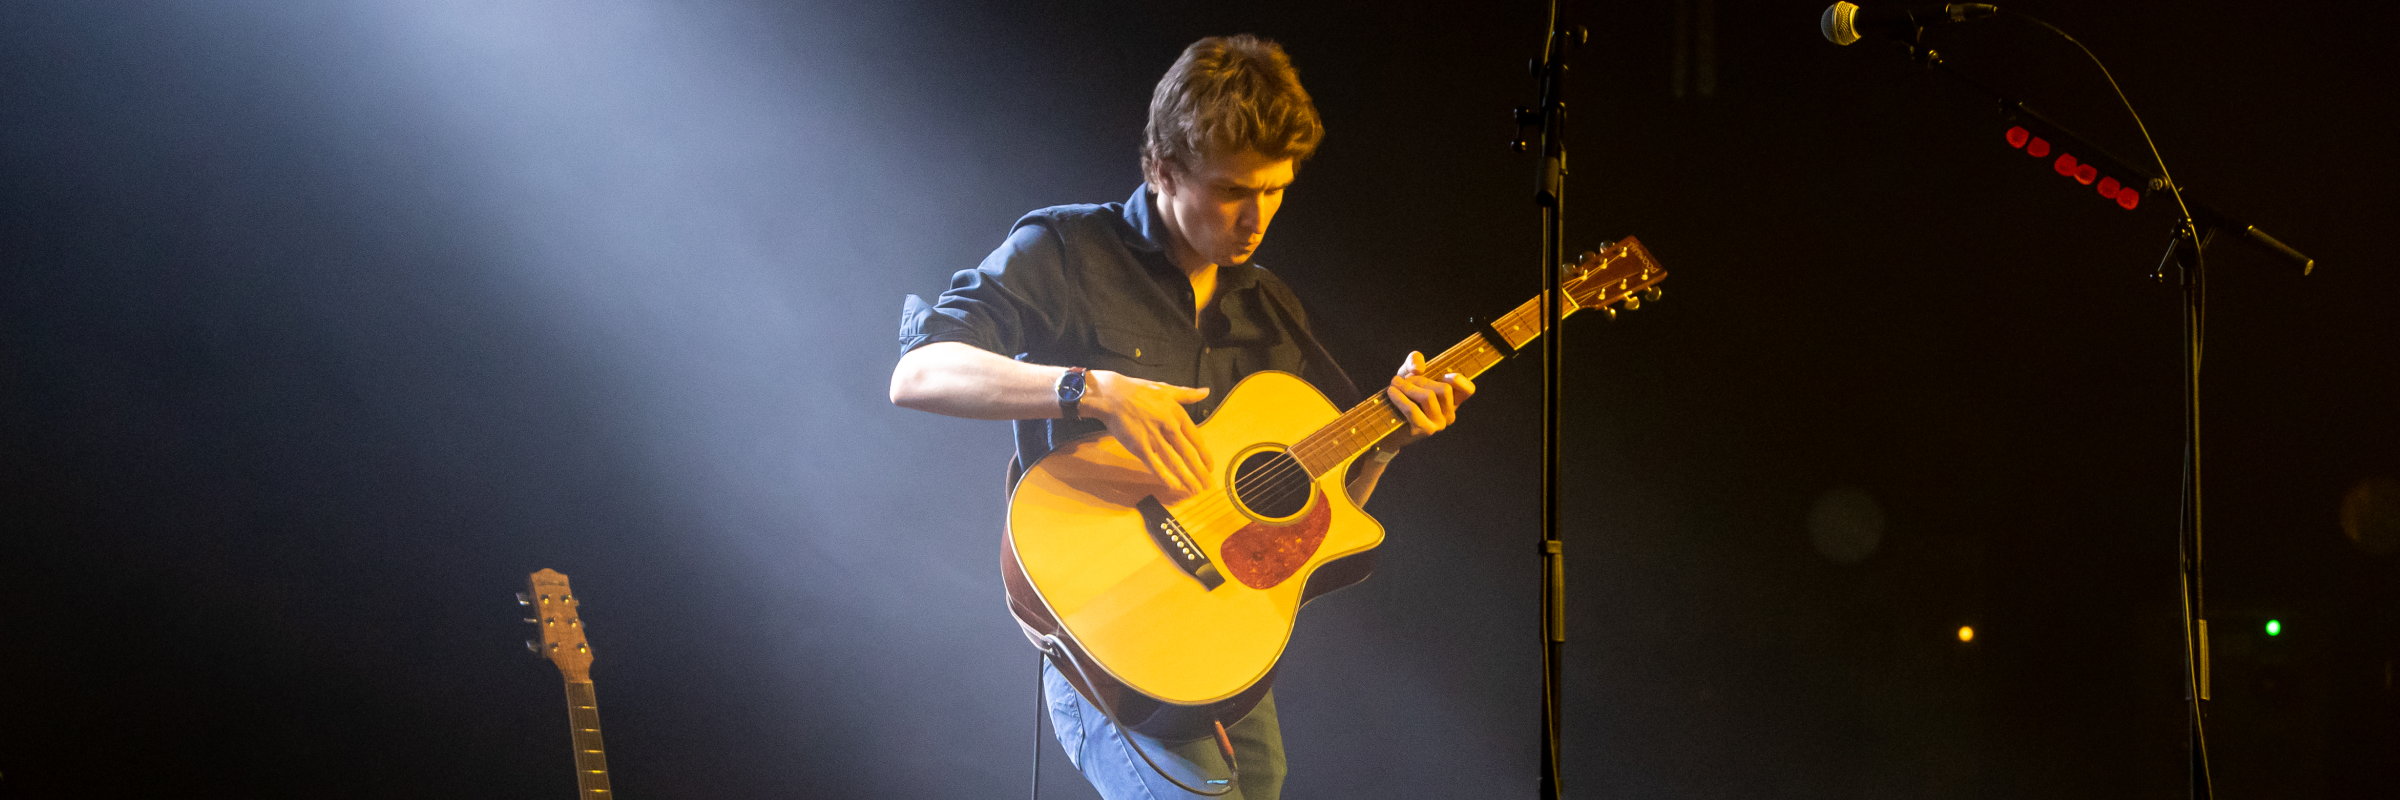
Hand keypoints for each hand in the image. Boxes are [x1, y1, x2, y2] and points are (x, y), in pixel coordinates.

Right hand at [1083, 370, 1215, 495]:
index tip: (1210, 467)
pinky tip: (1174, 486)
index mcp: (1177, 414)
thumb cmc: (1138, 391)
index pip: (1196, 439)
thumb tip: (1206, 392)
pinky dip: (1165, 476)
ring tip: (1195, 489)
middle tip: (1207, 485)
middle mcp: (1169, 427)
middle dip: (1200, 472)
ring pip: (1174, 461)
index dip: (1205, 456)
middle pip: (1189, 454)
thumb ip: (1187, 394)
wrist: (1111, 395)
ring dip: (1187, 478)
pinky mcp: (1139, 446)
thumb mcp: (1166, 388)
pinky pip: (1154, 464)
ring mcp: (1154, 437)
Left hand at [1381, 351, 1475, 450]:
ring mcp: (1439, 424)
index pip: (1468, 390)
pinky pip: (1413, 409)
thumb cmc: (1402, 393)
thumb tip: (1419, 368)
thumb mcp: (1409, 371)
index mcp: (1452, 401)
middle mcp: (1449, 414)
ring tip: (1394, 385)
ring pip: (1429, 397)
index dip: (1460, 381)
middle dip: (1421, 379)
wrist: (1387, 420)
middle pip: (1444, 389)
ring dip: (1408, 387)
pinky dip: (1400, 398)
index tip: (1445, 375)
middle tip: (1404, 380)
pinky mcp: (1424, 431)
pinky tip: (1391, 392)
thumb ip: (1415, 360)